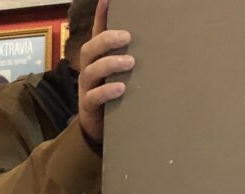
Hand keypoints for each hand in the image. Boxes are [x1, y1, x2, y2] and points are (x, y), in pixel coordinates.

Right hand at [77, 0, 133, 144]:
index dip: (101, 16)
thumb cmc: (116, 97)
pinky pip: (93, 97)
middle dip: (107, 40)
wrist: (101, 130)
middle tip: (127, 37)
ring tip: (130, 63)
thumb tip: (158, 40)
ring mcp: (87, 89)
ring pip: (90, 71)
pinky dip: (106, 91)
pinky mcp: (88, 107)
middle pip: (89, 49)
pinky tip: (120, 88)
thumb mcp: (124, 75)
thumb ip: (132, 59)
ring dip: (110, 64)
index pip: (97, 32)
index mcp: (98, 59)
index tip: (108, 0)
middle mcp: (89, 71)